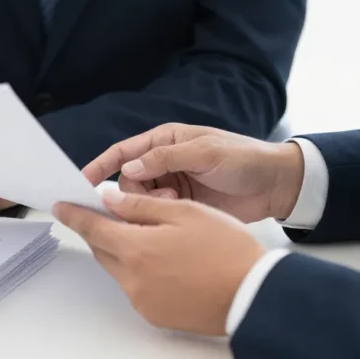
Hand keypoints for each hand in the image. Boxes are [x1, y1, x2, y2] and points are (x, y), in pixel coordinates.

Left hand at [54, 190, 265, 335]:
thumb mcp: (185, 213)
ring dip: (125, 252)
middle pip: (103, 249)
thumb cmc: (226, 249)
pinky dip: (141, 273)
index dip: (74, 214)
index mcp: (135, 249)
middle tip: (112, 215)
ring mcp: (142, 301)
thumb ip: (141, 207)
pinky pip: (136, 288)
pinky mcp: (155, 315)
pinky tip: (167, 264)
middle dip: (103, 231)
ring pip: (120, 269)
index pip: (92, 228)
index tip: (60, 206)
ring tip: (153, 238)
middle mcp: (132, 279)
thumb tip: (108, 199)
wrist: (254, 295)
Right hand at [83, 123, 304, 222]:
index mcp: (165, 141)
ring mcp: (172, 185)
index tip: (83, 181)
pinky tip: (177, 217)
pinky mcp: (182, 207)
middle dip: (133, 193)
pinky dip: (160, 218)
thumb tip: (129, 170)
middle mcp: (163, 163)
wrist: (276, 185)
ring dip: (150, 207)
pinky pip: (157, 215)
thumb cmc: (243, 159)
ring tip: (175, 207)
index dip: (102, 165)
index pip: (124, 152)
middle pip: (128, 181)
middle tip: (160, 200)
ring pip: (140, 201)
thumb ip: (165, 158)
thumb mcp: (205, 152)